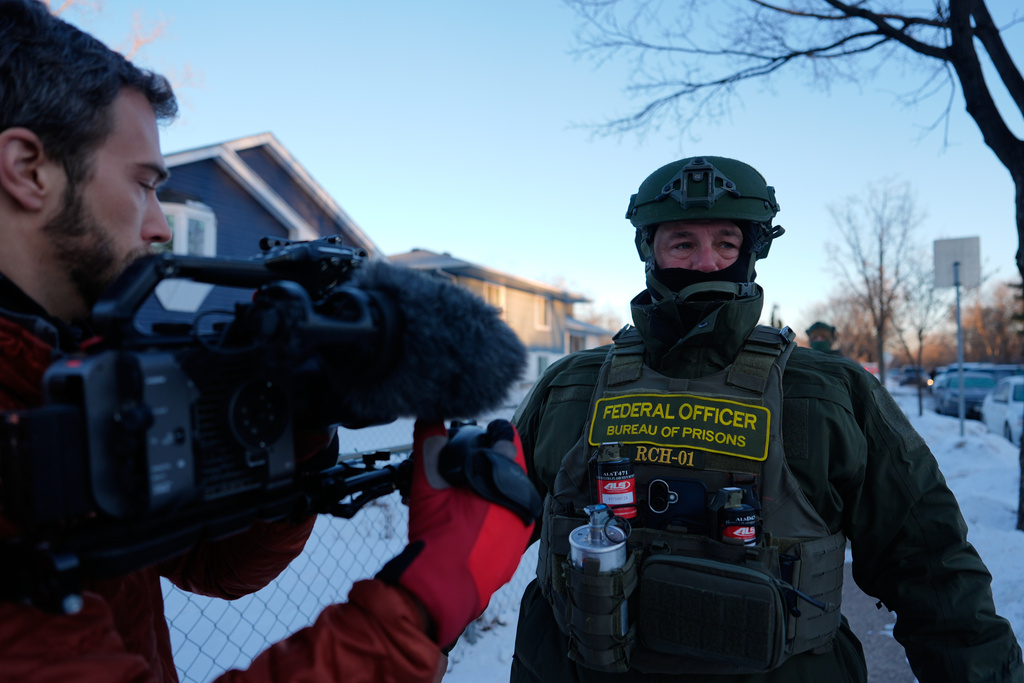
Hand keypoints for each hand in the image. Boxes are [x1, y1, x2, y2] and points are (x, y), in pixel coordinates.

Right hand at [377, 419, 535, 646]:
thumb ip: (429, 447)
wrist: (440, 591)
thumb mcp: (427, 486)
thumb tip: (428, 416)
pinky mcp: (512, 552)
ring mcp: (520, 532)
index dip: (493, 431)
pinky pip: (506, 523)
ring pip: (509, 497)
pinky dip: (491, 517)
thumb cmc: (437, 538)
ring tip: (463, 494)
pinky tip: (469, 521)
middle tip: (465, 465)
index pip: (508, 441)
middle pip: (509, 470)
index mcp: (506, 485)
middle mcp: (521, 507)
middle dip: (489, 463)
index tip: (482, 430)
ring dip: (490, 491)